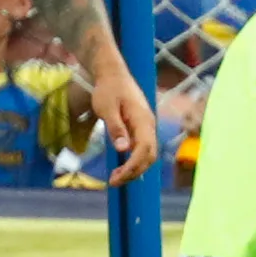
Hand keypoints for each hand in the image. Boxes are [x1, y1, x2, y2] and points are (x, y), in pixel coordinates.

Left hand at [87, 52, 160, 185]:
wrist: (113, 74)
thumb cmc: (108, 89)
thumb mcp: (107, 108)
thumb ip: (115, 128)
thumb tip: (123, 149)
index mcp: (143, 120)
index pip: (144, 150)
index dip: (132, 167)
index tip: (116, 178)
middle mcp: (149, 125)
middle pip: (149, 156)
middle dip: (134, 172)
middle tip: (113, 182)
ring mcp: (146, 127)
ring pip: (147, 154)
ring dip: (134, 168)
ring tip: (115, 178)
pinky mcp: (141, 128)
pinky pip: (142, 148)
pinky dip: (134, 161)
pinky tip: (121, 167)